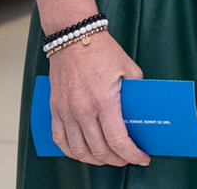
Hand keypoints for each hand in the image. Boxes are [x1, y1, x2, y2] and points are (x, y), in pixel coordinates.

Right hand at [47, 31, 149, 165]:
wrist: (74, 37)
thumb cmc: (102, 50)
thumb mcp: (129, 69)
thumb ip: (136, 92)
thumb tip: (141, 111)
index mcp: (104, 101)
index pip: (118, 140)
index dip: (132, 155)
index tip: (141, 158)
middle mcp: (83, 110)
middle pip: (99, 150)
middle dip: (117, 160)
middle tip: (127, 159)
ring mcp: (66, 112)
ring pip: (78, 150)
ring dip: (95, 160)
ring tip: (107, 158)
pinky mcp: (55, 109)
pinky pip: (60, 140)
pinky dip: (72, 152)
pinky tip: (81, 153)